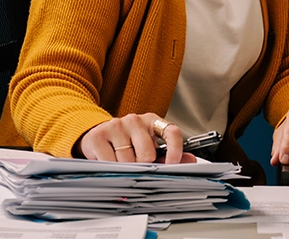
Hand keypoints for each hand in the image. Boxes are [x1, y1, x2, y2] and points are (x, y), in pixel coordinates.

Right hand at [76, 113, 196, 164]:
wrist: (98, 136)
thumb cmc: (127, 144)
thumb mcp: (149, 148)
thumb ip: (169, 155)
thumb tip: (190, 161)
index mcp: (152, 121)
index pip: (171, 132)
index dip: (176, 150)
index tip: (173, 164)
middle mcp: (135, 120)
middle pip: (148, 153)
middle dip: (142, 165)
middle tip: (136, 163)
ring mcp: (116, 125)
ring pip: (128, 160)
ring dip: (124, 168)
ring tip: (120, 161)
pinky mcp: (99, 135)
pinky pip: (110, 162)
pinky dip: (110, 168)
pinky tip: (109, 161)